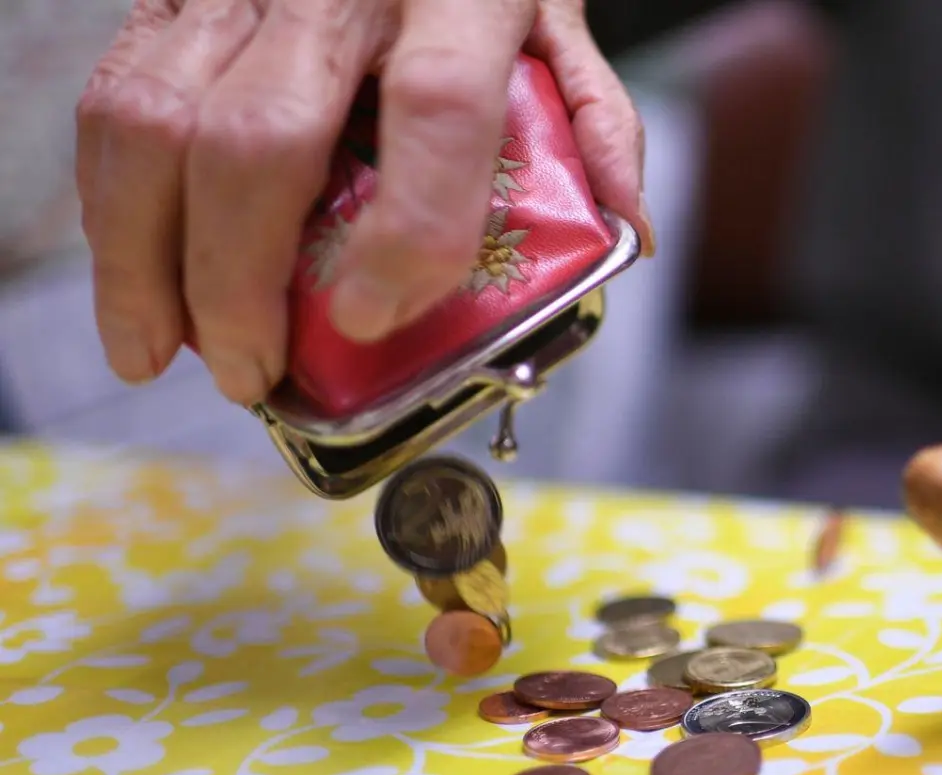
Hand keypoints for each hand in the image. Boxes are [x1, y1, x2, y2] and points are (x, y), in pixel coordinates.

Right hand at [76, 0, 651, 404]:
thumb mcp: (554, 24)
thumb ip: (593, 119)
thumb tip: (628, 230)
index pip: (440, 110)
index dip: (409, 228)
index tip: (372, 318)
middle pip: (263, 137)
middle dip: (240, 280)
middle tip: (251, 371)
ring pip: (159, 122)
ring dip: (146, 258)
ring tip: (161, 350)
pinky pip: (116, 99)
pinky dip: (109, 202)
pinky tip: (131, 275)